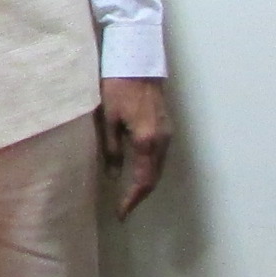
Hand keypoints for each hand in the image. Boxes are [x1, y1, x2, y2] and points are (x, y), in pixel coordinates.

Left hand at [97, 78, 173, 218]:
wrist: (137, 61)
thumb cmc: (118, 87)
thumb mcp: (108, 119)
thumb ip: (112, 149)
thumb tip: (114, 176)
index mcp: (146, 141)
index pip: (143, 181)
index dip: (132, 200)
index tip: (122, 214)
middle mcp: (162, 140)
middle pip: (154, 178)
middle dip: (139, 196)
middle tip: (124, 209)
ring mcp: (167, 133)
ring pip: (159, 168)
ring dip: (146, 183)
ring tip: (129, 195)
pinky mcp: (166, 127)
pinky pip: (160, 156)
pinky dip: (150, 170)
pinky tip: (138, 172)